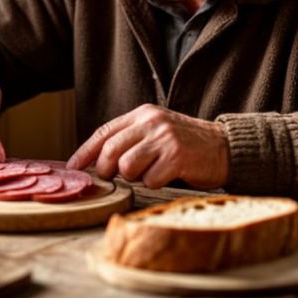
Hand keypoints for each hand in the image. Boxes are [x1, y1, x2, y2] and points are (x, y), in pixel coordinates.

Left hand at [66, 104, 229, 188]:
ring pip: (127, 167)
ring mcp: (164, 139)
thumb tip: (96, 161)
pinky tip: (168, 176)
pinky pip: (150, 180)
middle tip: (116, 177)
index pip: (104, 132)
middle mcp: (152, 122)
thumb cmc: (186, 144)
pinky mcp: (177, 157)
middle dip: (107, 170)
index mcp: (143, 114)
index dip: (84, 152)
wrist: (225, 147)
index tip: (72, 167)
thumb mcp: (156, 131)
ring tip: (152, 172)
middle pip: (110, 151)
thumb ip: (130, 139)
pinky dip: (156, 183)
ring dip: (136, 177)